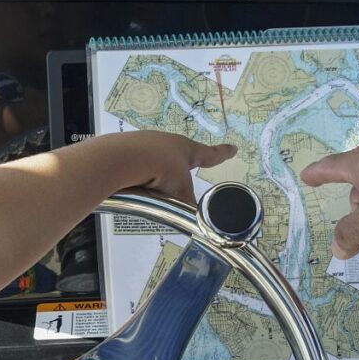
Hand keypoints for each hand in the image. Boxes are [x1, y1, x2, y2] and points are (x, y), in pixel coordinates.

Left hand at [100, 131, 235, 204]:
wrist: (125, 158)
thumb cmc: (162, 169)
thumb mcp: (180, 191)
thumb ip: (188, 204)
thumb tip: (197, 217)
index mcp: (186, 149)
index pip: (210, 154)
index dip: (223, 154)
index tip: (233, 148)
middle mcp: (168, 142)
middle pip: (178, 154)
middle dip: (180, 166)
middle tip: (181, 175)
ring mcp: (146, 143)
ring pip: (155, 159)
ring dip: (155, 171)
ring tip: (152, 187)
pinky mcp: (127, 149)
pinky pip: (137, 164)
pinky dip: (138, 174)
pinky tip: (135, 185)